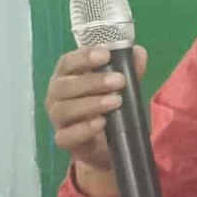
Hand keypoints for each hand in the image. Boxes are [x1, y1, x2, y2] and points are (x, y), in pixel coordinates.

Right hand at [45, 46, 147, 196]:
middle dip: (92, 81)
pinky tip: (101, 122)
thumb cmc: (112, 109)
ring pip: (65, 109)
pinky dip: (84, 129)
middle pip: (65, 85)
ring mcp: (58, 120)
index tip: (105, 55)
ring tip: (116, 101)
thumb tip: (138, 51)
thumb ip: (131, 71)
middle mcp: (57, 96)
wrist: (112, 145)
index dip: (83, 57)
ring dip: (91, 104)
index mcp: (68, 77)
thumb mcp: (125, 89)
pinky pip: (67, 135)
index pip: (68, 62)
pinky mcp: (64, 140)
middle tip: (119, 80)